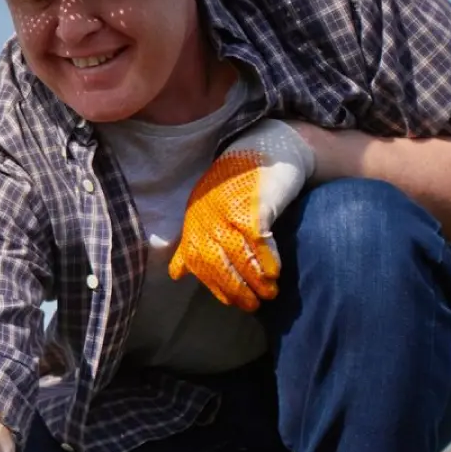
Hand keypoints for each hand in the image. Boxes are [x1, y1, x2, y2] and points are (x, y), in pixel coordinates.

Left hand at [171, 119, 315, 311]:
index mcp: (194, 220)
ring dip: (253, 279)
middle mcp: (206, 216)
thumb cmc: (239, 185)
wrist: (266, 146)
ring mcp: (228, 210)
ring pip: (237, 255)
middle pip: (216, 263)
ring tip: (269, 293)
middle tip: (253, 305)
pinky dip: (265, 259)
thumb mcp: (208, 212)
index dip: (215, 285)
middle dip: (235, 288)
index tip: (232, 301)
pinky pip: (257, 240)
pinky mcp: (252, 204)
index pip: (198, 262)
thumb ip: (194, 242)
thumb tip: (177, 274)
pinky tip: (274, 273)